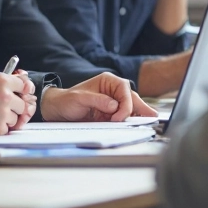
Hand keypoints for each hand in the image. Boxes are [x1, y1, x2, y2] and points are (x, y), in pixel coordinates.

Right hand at [0, 72, 33, 134]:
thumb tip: (18, 79)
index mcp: (1, 81)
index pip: (23, 85)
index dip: (20, 90)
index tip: (19, 94)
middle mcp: (6, 96)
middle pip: (22, 104)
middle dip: (13, 106)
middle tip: (1, 107)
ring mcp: (4, 113)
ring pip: (15, 117)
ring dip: (7, 118)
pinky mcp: (0, 128)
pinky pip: (7, 128)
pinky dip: (0, 127)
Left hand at [40, 73, 156, 122]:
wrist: (58, 110)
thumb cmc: (67, 100)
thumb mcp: (80, 98)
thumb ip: (97, 100)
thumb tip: (114, 105)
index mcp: (108, 81)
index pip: (125, 90)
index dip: (125, 104)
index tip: (119, 117)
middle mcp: (114, 91)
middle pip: (133, 99)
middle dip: (141, 109)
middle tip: (149, 120)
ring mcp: (114, 103)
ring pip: (132, 109)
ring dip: (137, 117)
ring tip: (146, 125)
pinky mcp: (112, 114)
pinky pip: (125, 118)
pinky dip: (130, 122)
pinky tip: (137, 127)